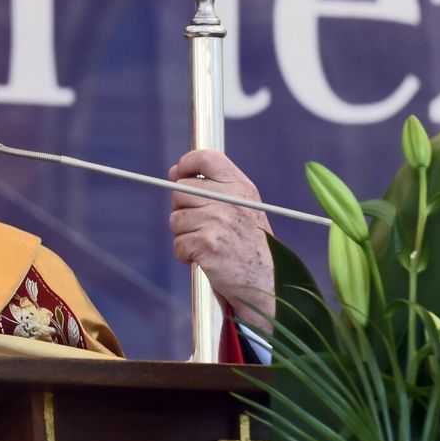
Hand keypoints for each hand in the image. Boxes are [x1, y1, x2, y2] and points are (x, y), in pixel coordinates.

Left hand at [168, 150, 274, 332]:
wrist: (266, 282)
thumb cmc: (249, 245)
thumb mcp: (241, 208)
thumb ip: (212, 188)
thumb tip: (173, 172)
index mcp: (240, 187)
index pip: (205, 158)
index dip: (186, 164)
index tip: (178, 174)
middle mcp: (231, 200)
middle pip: (180, 191)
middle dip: (184, 210)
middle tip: (204, 227)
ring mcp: (218, 221)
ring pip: (176, 219)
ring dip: (185, 235)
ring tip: (208, 244)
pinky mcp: (208, 244)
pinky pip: (178, 244)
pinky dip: (185, 255)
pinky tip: (204, 258)